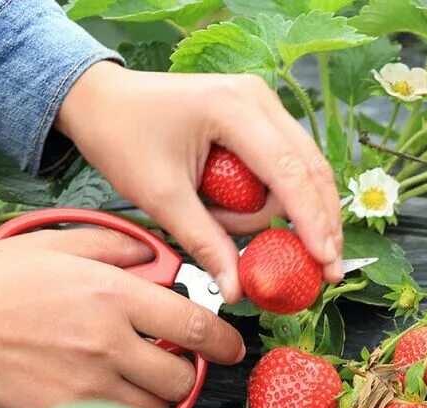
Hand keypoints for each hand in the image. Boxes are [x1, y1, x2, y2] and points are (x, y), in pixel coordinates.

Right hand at [0, 229, 245, 407]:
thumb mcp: (58, 243)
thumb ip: (115, 245)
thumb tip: (154, 254)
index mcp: (113, 296)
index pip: (194, 326)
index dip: (224, 342)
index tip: (232, 348)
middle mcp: (107, 342)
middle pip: (182, 377)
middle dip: (188, 375)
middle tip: (174, 366)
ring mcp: (86, 383)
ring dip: (158, 402)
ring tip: (139, 386)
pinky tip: (111, 405)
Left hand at [54, 61, 344, 300]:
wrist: (100, 99)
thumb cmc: (121, 137)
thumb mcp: (161, 197)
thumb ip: (204, 242)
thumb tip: (236, 290)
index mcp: (233, 109)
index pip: (290, 173)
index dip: (312, 222)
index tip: (325, 262)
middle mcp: (259, 99)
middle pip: (312, 169)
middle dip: (319, 222)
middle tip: (325, 269)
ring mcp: (264, 103)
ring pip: (306, 168)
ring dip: (291, 211)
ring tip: (236, 230)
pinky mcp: (261, 115)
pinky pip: (289, 163)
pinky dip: (283, 197)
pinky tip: (262, 219)